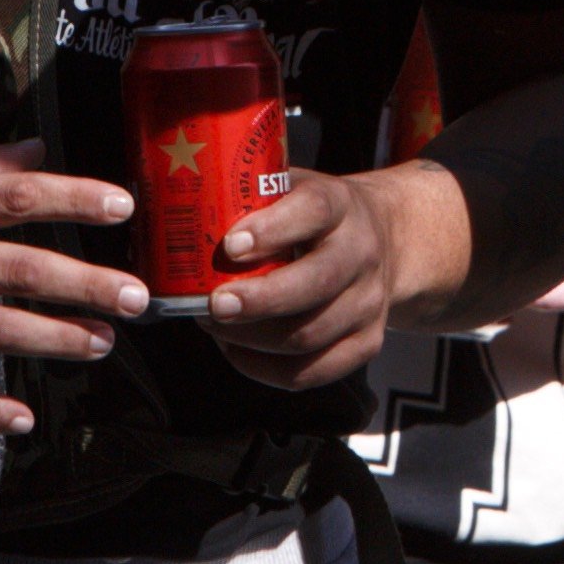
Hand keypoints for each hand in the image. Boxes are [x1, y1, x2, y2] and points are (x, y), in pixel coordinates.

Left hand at [199, 159, 455, 388]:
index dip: (271, 230)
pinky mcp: (368, 343)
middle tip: (215, 305)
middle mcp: (362, 252)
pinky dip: (265, 368)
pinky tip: (237, 350)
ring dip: (252, 338)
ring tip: (215, 325)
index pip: (313, 211)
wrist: (383, 241)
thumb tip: (180, 217)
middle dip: (260, 300)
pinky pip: (311, 372)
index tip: (231, 245)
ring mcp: (369, 302)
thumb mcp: (291, 191)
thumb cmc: (313, 218)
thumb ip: (250, 200)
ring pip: (309, 335)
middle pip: (316, 284)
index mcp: (340, 205)